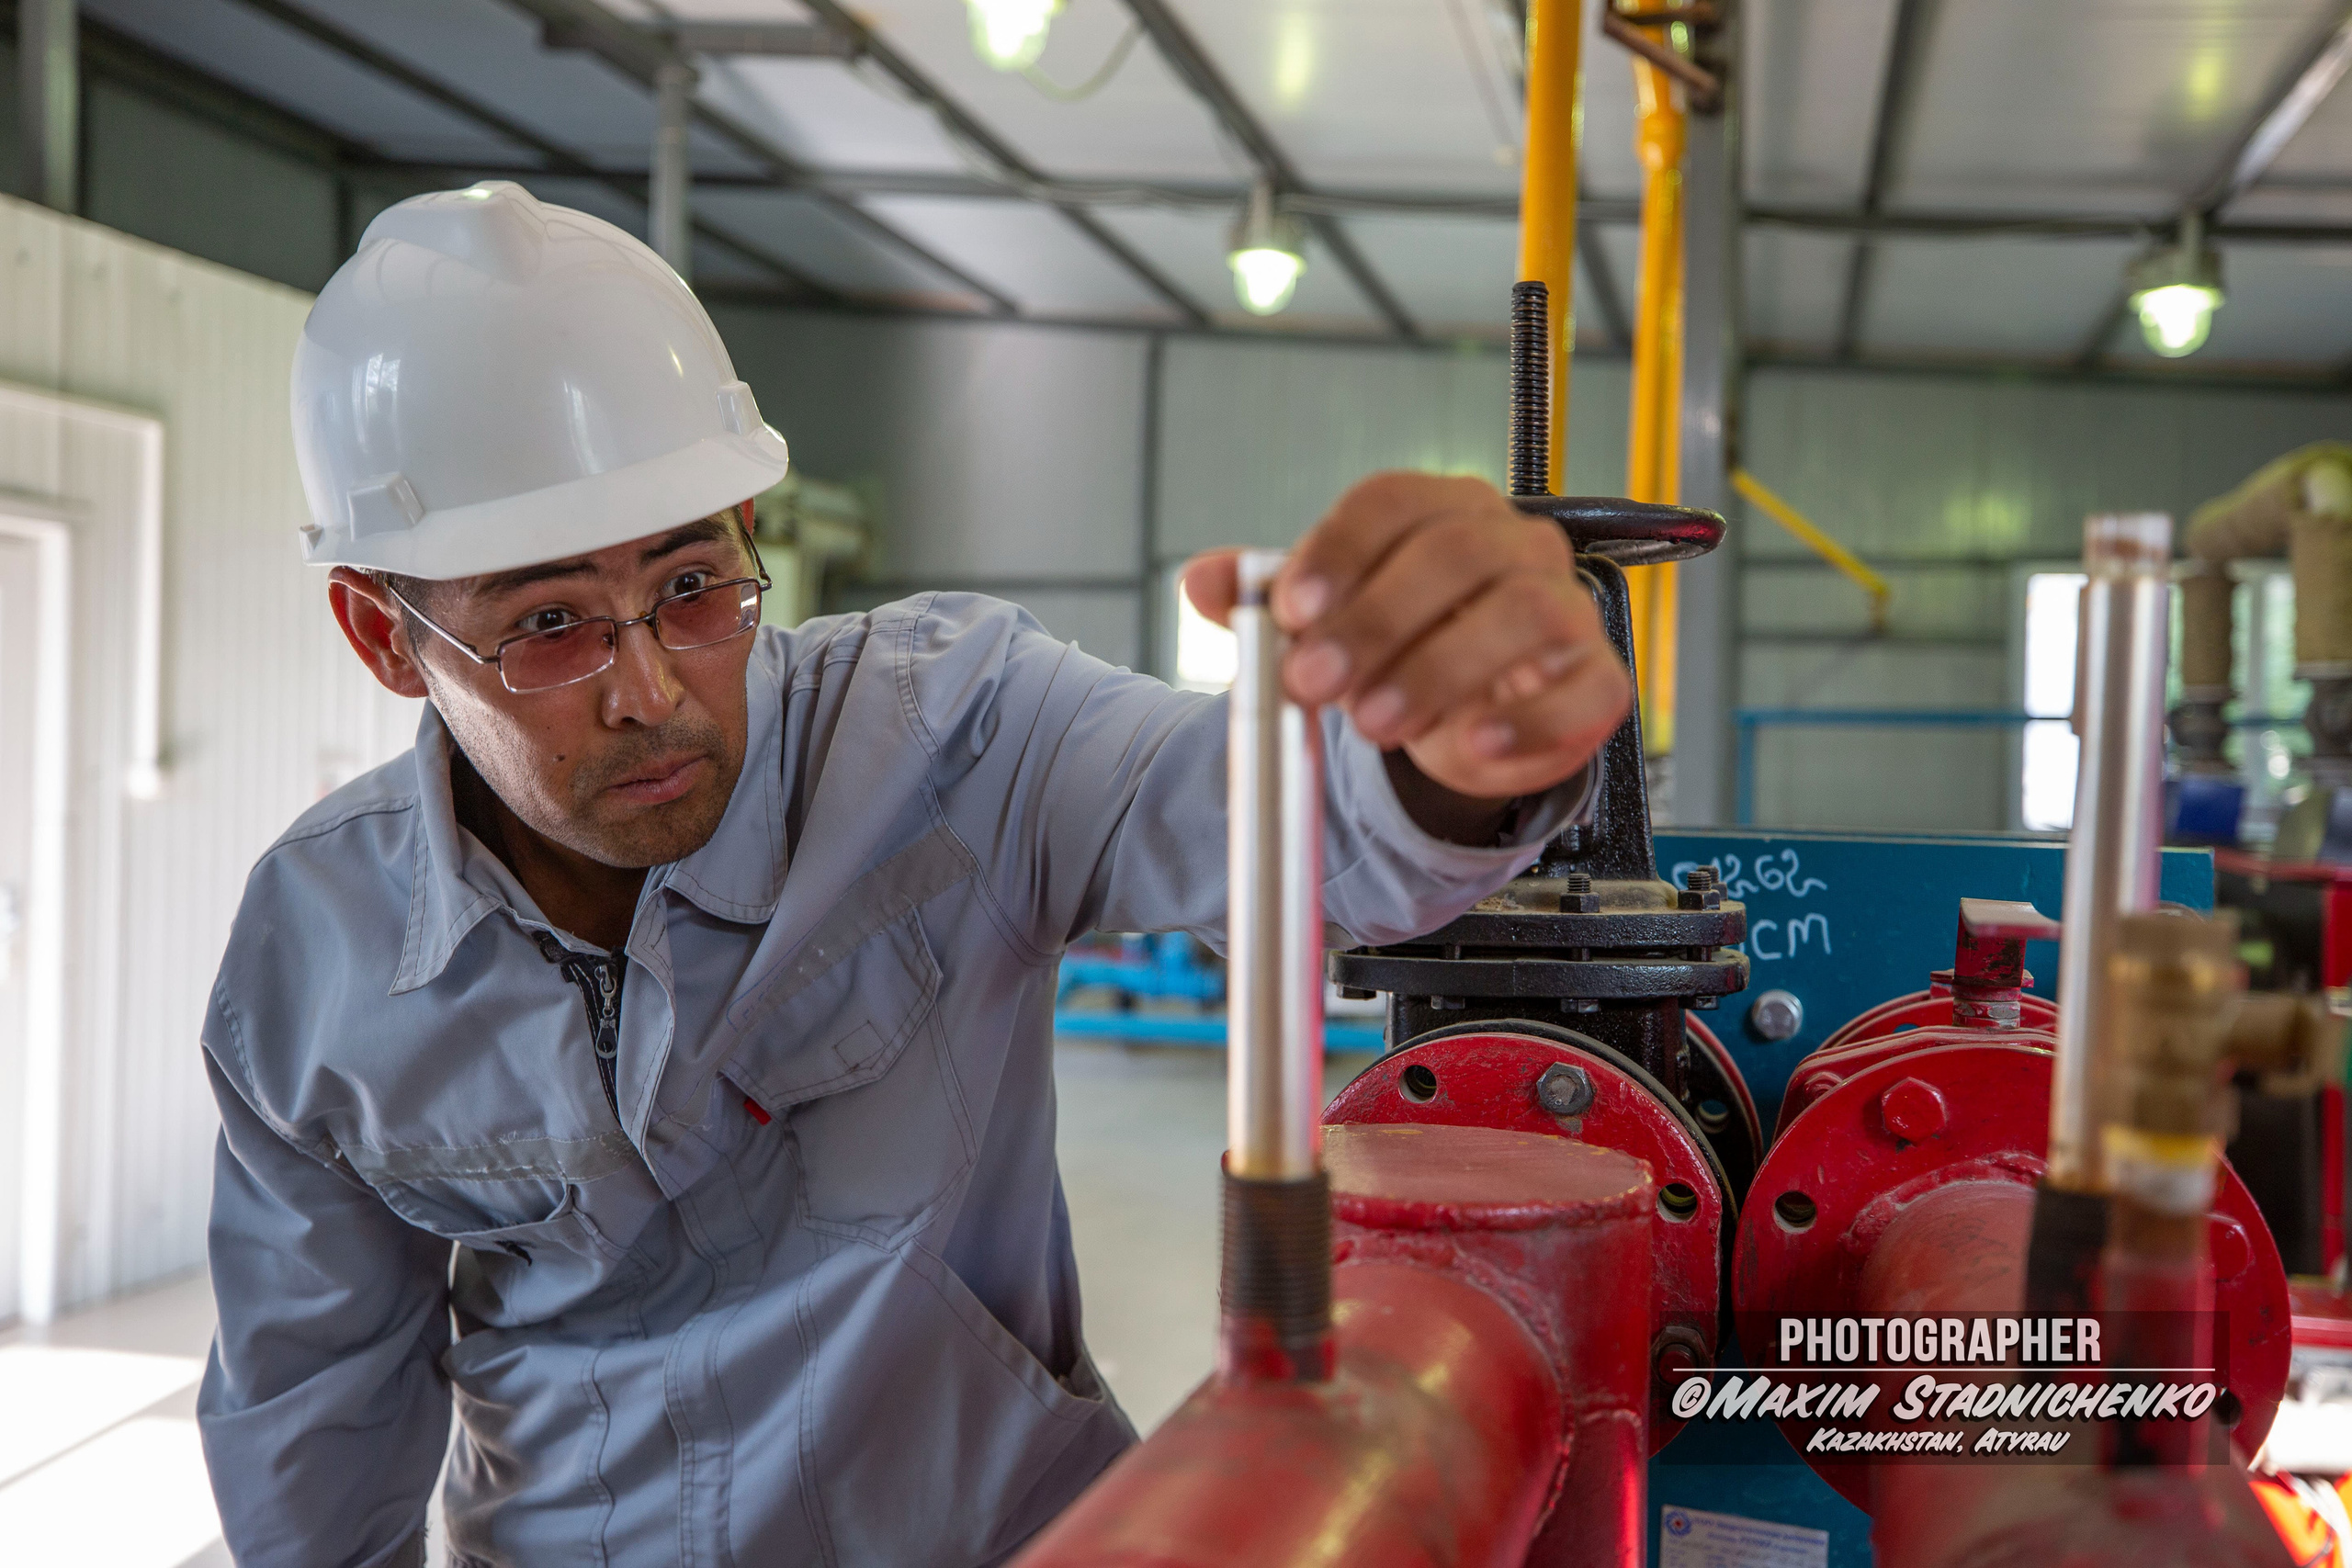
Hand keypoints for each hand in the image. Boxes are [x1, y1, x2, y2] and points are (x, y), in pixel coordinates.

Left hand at [1182, 472, 1631, 806]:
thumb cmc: (1401, 651)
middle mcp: (1513, 545)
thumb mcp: (1326, 625)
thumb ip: (1263, 600)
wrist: (1469, 721)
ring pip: (1520, 613)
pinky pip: (1581, 690)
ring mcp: (1566, 607)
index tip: (1290, 610)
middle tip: (1314, 681)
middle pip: (1454, 554)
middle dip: (1374, 621)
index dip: (1339, 552)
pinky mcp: (1597, 679)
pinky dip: (1525, 719)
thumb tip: (1202, 580)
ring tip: (1374, 722)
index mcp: (1444, 511)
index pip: (1395, 502)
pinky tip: (1472, 741)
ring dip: (1436, 670)